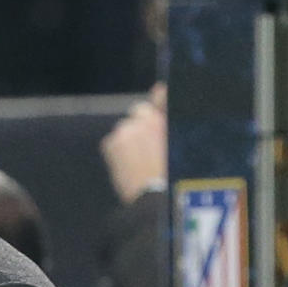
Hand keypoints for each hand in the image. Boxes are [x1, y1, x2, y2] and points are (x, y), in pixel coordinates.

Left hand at [101, 84, 166, 203]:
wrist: (153, 198)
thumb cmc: (170, 174)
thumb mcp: (175, 142)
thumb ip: (166, 113)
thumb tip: (157, 88)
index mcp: (166, 117)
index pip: (159, 96)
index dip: (156, 109)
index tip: (156, 123)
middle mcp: (146, 119)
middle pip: (138, 112)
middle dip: (140, 126)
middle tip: (147, 150)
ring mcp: (127, 130)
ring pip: (125, 128)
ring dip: (128, 139)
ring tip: (138, 162)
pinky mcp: (113, 143)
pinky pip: (112, 142)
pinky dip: (117, 151)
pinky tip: (127, 166)